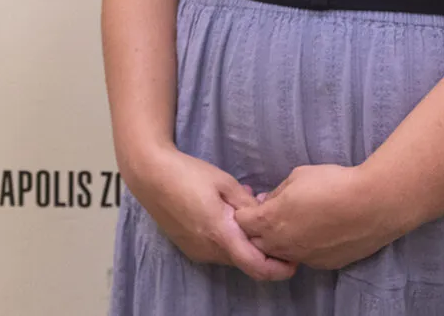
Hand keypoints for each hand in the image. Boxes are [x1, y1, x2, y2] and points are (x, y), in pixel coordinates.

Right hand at [124, 149, 297, 281]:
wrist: (149, 175)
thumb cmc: (187, 173)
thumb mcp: (225, 182)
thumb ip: (248, 204)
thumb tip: (267, 218)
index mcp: (221, 234)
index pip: (256, 267)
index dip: (279, 269)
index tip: (293, 260)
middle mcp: (209, 250)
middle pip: (245, 262)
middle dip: (262, 250)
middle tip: (271, 225)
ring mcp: (197, 252)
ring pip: (231, 256)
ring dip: (243, 243)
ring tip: (245, 213)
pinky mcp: (189, 248)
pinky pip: (216, 251)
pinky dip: (227, 240)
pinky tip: (225, 215)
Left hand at [233, 163, 408, 270]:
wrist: (372, 205)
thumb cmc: (332, 183)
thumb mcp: (296, 177)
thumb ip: (276, 193)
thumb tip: (266, 202)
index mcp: (271, 221)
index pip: (241, 222)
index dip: (245, 212)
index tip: (255, 203)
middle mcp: (283, 245)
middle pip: (257, 242)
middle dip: (258, 229)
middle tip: (271, 213)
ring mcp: (304, 257)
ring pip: (281, 253)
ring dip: (280, 240)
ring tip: (296, 221)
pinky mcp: (324, 264)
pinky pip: (304, 257)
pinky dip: (303, 246)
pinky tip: (318, 231)